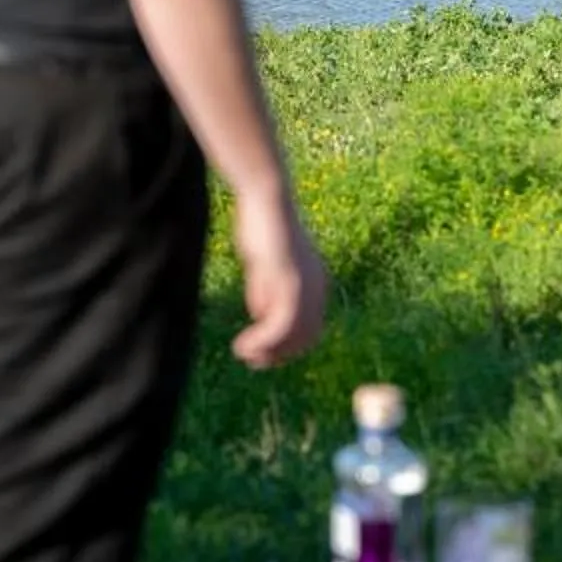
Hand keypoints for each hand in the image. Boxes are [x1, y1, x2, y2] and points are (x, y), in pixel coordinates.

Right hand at [231, 191, 327, 368]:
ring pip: (291, 337)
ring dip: (266, 351)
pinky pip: (280, 326)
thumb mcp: (265, 267)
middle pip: (305, 339)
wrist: (265, 201)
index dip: (286, 348)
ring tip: (242, 353)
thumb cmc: (262, 228)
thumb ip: (265, 292)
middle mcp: (318, 289)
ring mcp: (307, 288)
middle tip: (251, 360)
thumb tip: (260, 318)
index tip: (261, 355)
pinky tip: (243, 345)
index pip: (310, 330)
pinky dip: (261, 341)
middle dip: (277, 355)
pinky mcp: (291, 284)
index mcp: (316, 284)